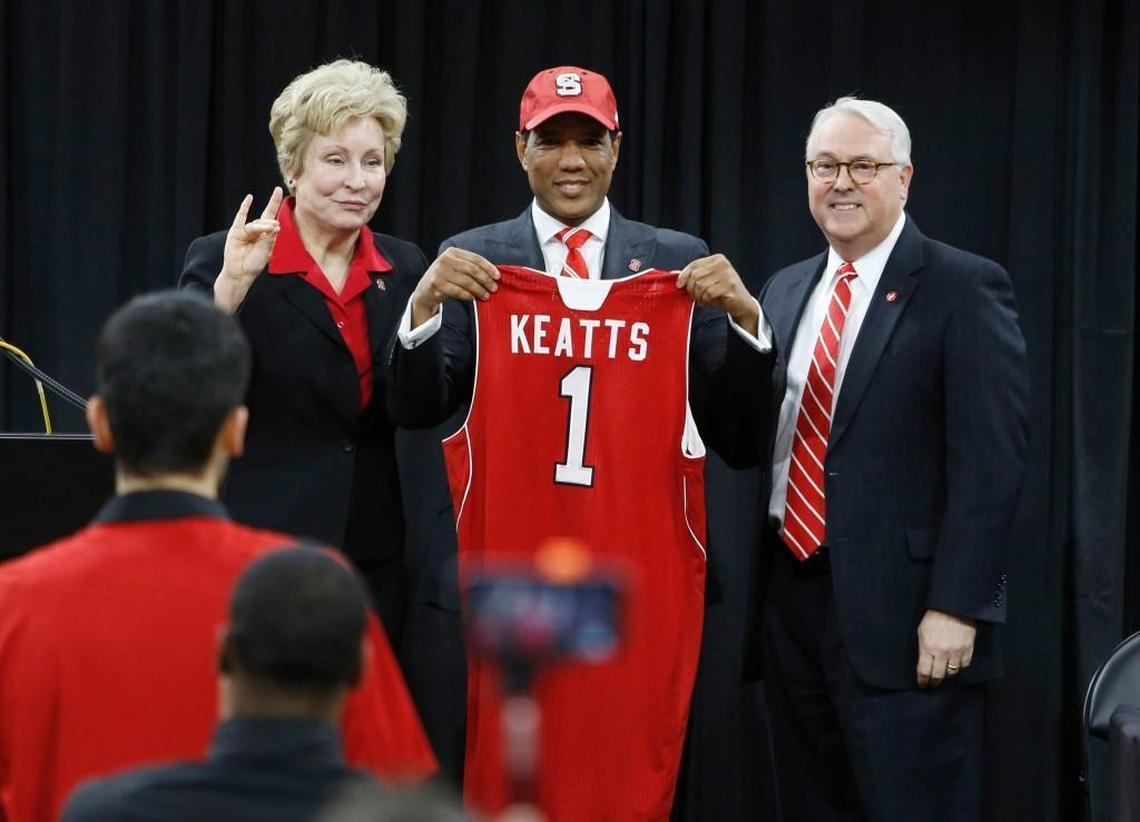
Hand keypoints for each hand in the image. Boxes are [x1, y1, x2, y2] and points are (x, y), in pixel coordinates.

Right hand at [214, 188, 283, 311]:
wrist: (240, 272)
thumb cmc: (254, 263)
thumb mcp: (266, 251)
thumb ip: (270, 237)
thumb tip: (275, 224)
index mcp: (266, 235)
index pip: (272, 217)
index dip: (275, 203)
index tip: (278, 190)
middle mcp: (257, 231)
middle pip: (265, 217)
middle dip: (270, 219)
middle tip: (275, 226)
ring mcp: (246, 230)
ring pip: (255, 224)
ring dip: (262, 226)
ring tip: (268, 230)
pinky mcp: (236, 232)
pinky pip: (240, 217)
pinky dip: (244, 208)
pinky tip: (249, 198)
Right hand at [410, 248, 499, 328]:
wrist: (425, 290)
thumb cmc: (446, 279)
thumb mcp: (456, 268)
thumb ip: (471, 268)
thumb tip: (493, 275)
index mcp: (453, 252)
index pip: (475, 258)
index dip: (488, 267)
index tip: (497, 276)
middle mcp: (445, 259)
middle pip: (472, 270)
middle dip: (485, 279)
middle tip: (494, 288)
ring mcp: (439, 272)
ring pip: (466, 281)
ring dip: (478, 289)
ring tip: (486, 295)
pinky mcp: (436, 284)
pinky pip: (457, 291)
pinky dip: (467, 295)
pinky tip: (473, 298)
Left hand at [676, 254, 758, 334]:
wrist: (742, 304)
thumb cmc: (722, 292)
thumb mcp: (708, 281)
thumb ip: (695, 276)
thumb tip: (675, 276)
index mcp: (717, 259)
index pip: (694, 264)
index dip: (684, 275)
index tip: (679, 285)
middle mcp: (722, 263)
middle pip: (695, 276)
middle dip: (692, 289)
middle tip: (696, 296)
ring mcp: (727, 274)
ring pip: (700, 285)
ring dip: (699, 296)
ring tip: (705, 299)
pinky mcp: (730, 285)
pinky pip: (709, 293)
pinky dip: (707, 300)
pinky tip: (712, 301)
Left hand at [916, 608, 975, 687]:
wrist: (953, 606)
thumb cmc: (934, 617)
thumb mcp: (922, 632)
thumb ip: (923, 649)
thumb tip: (923, 664)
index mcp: (927, 647)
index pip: (924, 671)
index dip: (922, 680)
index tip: (922, 684)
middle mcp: (942, 652)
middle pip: (938, 676)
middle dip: (934, 682)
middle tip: (932, 684)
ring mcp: (956, 651)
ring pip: (952, 672)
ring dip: (947, 675)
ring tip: (943, 675)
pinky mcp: (968, 649)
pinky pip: (964, 665)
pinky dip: (959, 667)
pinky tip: (955, 665)